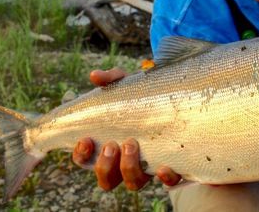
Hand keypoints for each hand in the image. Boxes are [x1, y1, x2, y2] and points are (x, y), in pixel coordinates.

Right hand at [72, 68, 181, 189]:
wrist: (178, 98)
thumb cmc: (145, 96)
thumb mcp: (128, 86)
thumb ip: (111, 79)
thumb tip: (95, 75)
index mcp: (110, 146)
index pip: (86, 160)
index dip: (81, 155)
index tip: (85, 139)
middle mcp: (126, 162)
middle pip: (107, 180)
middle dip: (105, 165)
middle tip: (112, 144)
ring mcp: (149, 167)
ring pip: (133, 183)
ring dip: (128, 169)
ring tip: (131, 144)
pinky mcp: (172, 166)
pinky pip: (169, 182)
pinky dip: (166, 178)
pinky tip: (164, 167)